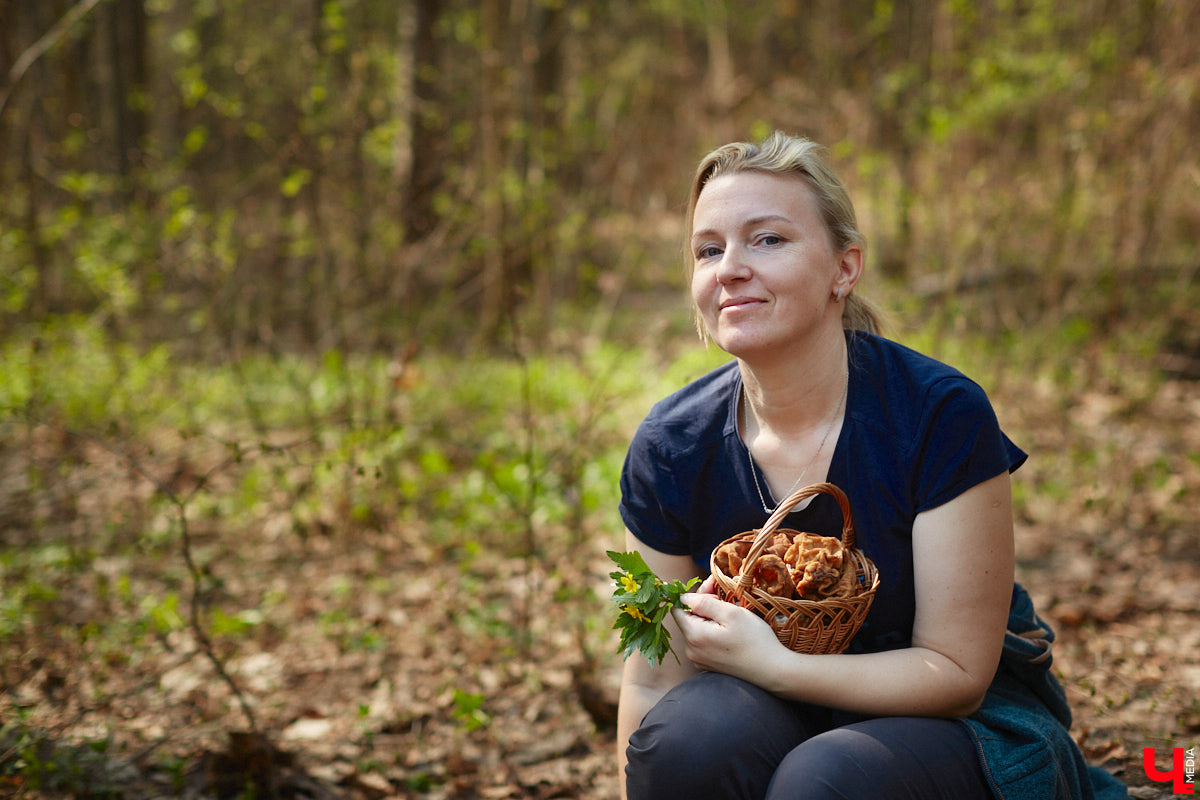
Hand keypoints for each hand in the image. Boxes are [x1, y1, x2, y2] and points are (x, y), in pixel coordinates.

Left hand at [671, 591, 787, 681]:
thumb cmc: (754, 640)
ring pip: (696, 629)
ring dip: (709, 617)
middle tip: (724, 596)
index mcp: (693, 636)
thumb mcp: (730, 614)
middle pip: (688, 618)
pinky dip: (713, 630)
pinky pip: (704, 641)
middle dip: (703, 605)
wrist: (772, 671)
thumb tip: (683, 597)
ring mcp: (699, 659)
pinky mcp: (709, 664)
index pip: (678, 609)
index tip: (712, 590)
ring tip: (729, 612)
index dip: (693, 595)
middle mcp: (691, 650)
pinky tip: (729, 628)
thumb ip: (703, 603)